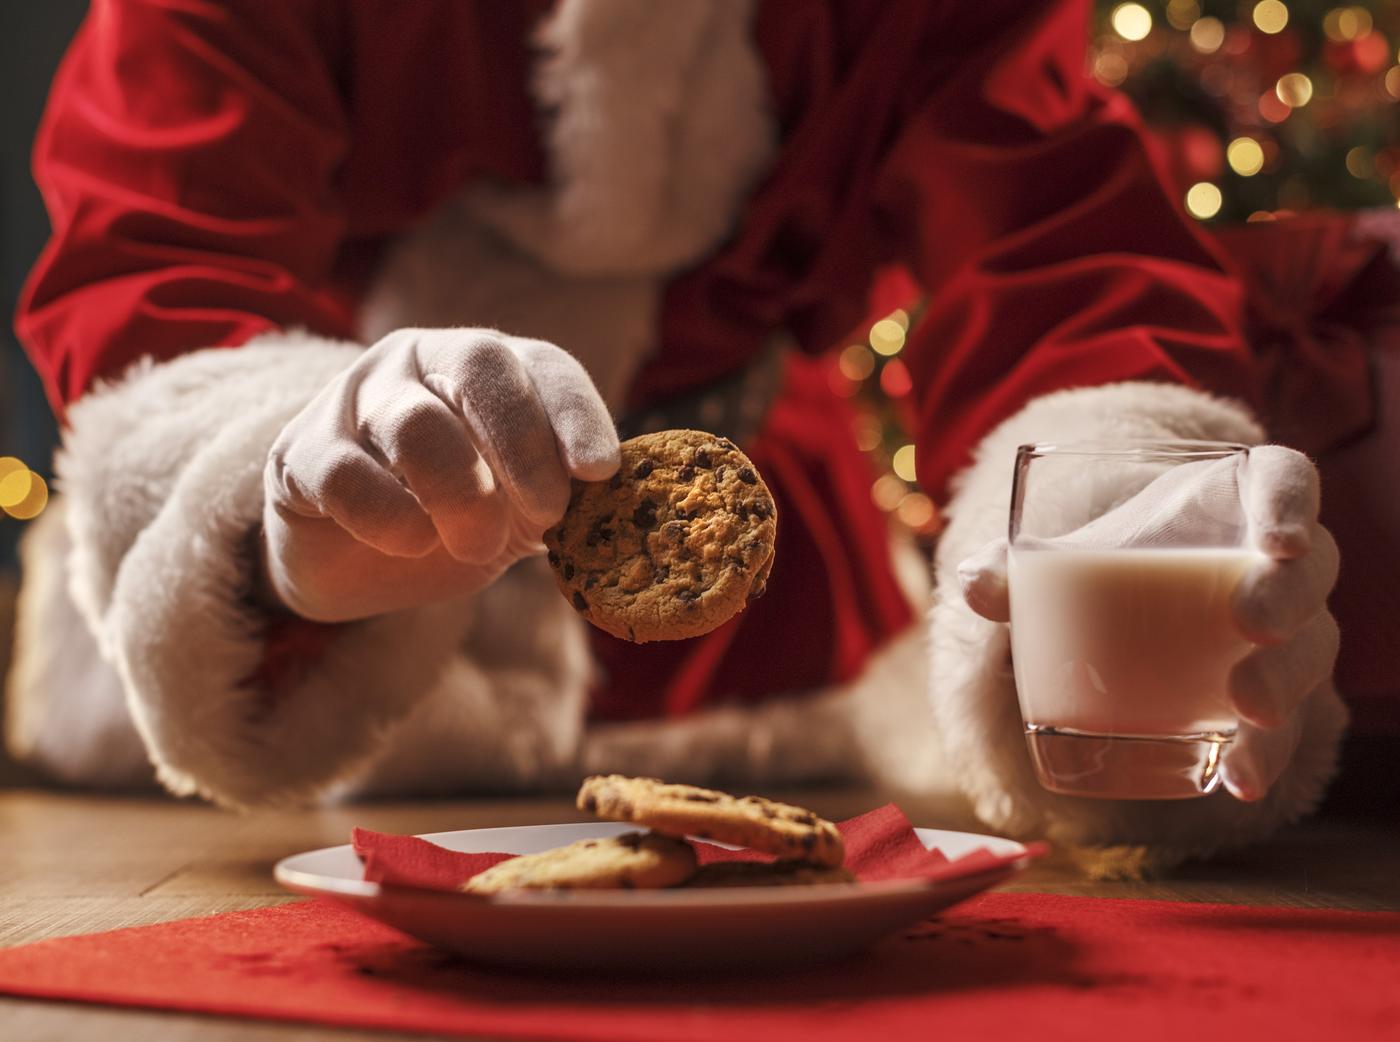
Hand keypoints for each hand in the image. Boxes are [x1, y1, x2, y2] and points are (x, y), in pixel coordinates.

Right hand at [261, 328, 618, 620]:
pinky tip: (412, 544)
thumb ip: (566, 500)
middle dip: (524, 444)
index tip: (601, 471)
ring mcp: (356, 399)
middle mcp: (422, 361)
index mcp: (488, 366)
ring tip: (478, 544)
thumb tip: (623, 510)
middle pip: (480, 365)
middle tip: (547, 515)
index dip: (577, 413)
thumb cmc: (453, 520)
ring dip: (461, 492)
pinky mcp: (300, 455)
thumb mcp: (521, 510)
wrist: (356, 562)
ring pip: (416, 422)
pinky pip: (345, 475)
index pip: (544, 364)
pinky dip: (390, 518)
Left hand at [957, 445, 1339, 801]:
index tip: (1277, 536)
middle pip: (1308, 571)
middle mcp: (1275, 567)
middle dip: (1287, 597)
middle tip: (1251, 623)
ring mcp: (1284, 635)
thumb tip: (973, 583)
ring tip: (1249, 709)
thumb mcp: (1064, 563)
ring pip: (1310, 649)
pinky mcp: (1273, 697)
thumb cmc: (1102, 571)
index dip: (1290, 501)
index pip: (1285, 481)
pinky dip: (1267, 754)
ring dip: (1287, 680)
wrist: (1117, 622)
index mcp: (1232, 507)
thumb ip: (1017, 570)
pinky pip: (1288, 725)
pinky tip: (1240, 780)